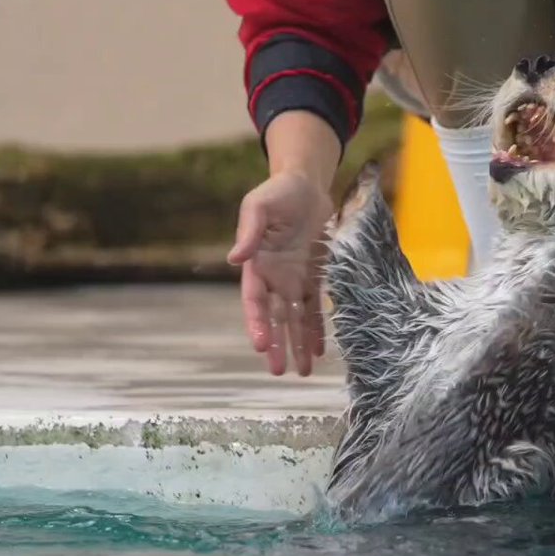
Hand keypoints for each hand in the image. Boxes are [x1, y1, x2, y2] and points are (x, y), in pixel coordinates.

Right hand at [227, 168, 333, 376]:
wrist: (306, 184)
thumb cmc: (279, 192)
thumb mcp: (259, 205)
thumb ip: (249, 231)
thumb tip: (234, 259)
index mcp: (257, 264)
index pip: (254, 300)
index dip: (256, 323)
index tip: (261, 345)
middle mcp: (274, 277)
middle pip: (274, 317)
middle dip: (277, 344)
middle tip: (279, 371)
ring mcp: (294, 279)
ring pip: (295, 318)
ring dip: (298, 343)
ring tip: (302, 371)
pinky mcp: (315, 276)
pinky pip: (316, 307)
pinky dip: (317, 329)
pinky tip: (320, 351)